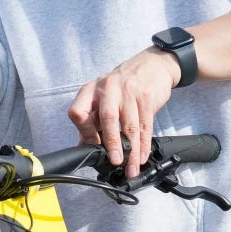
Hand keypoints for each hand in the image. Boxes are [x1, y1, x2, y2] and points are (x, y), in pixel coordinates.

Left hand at [68, 47, 178, 177]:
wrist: (152, 64)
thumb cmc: (124, 85)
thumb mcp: (103, 97)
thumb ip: (93, 121)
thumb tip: (83, 146)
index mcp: (91, 90)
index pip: (78, 112)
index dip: (84, 132)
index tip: (93, 147)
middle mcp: (107, 88)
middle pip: (107, 118)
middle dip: (111, 143)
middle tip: (116, 161)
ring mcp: (129, 91)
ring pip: (129, 126)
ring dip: (132, 150)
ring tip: (131, 167)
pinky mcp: (147, 96)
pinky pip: (145, 125)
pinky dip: (144, 144)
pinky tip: (142, 155)